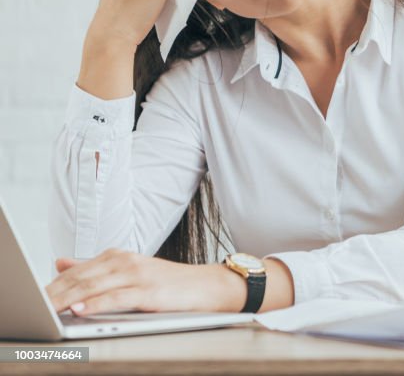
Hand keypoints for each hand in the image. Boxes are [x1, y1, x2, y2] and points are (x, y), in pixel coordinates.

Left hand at [45, 249, 244, 315]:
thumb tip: (60, 262)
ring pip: (94, 287)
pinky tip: (80, 309)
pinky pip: (116, 297)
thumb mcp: (129, 271)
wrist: (207, 286)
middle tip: (35, 304)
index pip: (76, 271)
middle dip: (54, 292)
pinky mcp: (149, 291)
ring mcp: (137, 275)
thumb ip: (94, 267)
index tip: (34, 296)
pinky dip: (96, 303)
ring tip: (48, 307)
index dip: (53, 284)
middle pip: (81, 278)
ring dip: (68, 298)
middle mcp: (125, 261)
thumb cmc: (168, 283)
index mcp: (117, 256)